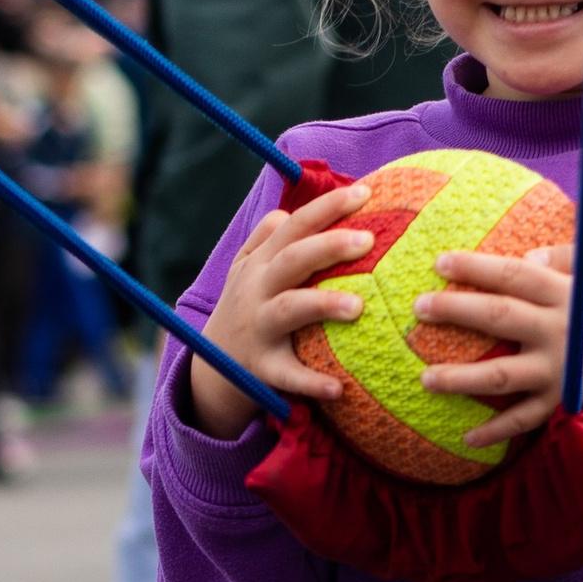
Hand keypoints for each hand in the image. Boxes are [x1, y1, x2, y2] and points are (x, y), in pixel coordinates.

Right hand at [185, 181, 375, 435]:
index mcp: (261, 262)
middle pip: (291, 260)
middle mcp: (257, 289)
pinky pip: (288, 374)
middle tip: (369, 240)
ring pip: (289, 310)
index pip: (294, 225)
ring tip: (359, 307)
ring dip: (322, 305)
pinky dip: (311, 382)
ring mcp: (259, 327)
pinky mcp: (263, 367)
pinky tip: (339, 388)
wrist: (213, 364)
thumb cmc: (246, 306)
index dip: (327, 207)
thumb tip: (290, 208)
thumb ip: (267, 237)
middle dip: (327, 246)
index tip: (366, 193)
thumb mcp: (246, 269)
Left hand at [416, 245, 582, 452]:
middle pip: (499, 318)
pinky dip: (497, 432)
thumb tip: (527, 260)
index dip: (477, 267)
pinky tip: (467, 438)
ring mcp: (559, 372)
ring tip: (425, 378)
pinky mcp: (563, 403)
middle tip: (419, 307)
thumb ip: (575, 259)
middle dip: (456, 310)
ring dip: (461, 378)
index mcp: (572, 297)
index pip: (516, 275)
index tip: (441, 262)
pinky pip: (525, 421)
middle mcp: (560, 333)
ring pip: (501, 375)